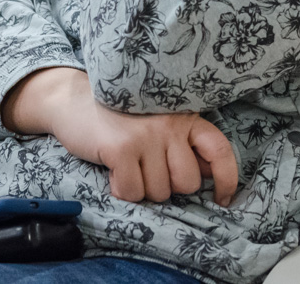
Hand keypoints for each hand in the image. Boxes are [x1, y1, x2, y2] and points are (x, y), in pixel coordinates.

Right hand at [3, 67, 238, 204]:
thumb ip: (183, 145)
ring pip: (158, 192)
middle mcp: (170, 124)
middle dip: (167, 187)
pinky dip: (121, 190)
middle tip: (146, 169)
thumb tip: (211, 175)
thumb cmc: (120, 118)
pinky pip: (132, 192)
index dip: (227, 178)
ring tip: (127, 164)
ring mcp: (147, 136)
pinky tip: (113, 169)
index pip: (219, 149)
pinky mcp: (122, 148)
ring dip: (141, 188)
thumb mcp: (158, 123)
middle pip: (187, 183)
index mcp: (184, 117)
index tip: (223, 200)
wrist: (72, 100)